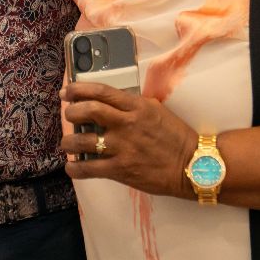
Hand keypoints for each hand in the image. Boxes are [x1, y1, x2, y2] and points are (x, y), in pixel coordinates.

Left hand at [61, 80, 196, 198]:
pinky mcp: (121, 170)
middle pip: (88, 111)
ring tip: (68, 144)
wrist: (192, 165)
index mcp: (136, 107)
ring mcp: (123, 148)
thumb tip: (108, 102)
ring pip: (82, 141)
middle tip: (69, 115)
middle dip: (71, 112)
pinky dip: (75, 169)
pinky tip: (72, 167)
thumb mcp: (156, 110)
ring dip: (68, 142)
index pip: (101, 91)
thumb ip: (133, 105)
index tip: (67, 92)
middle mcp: (127, 124)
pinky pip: (89, 169)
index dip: (78, 89)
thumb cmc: (175, 137)